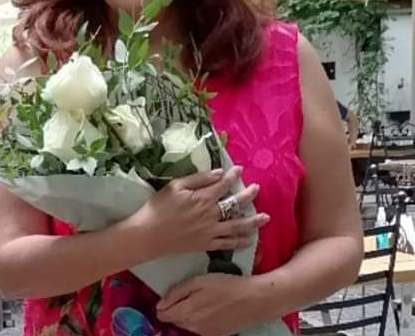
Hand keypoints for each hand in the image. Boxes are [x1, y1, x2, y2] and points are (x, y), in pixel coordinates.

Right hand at [129, 166, 268, 257]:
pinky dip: (239, 242)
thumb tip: (218, 173)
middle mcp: (210, 215)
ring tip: (265, 218)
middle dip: (248, 196)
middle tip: (257, 189)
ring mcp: (210, 231)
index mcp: (203, 198)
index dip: (233, 176)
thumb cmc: (159, 207)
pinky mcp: (206, 245)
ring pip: (236, 226)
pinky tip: (249, 239)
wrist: (149, 234)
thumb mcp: (175, 186)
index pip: (223, 185)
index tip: (240, 169)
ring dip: (252, 221)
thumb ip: (198, 179)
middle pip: (234, 205)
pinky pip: (227, 244)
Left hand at [156, 274, 255, 335]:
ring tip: (200, 299)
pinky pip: (199, 328)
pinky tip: (210, 307)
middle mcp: (193, 327)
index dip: (163, 305)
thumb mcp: (199, 281)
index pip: (163, 316)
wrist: (253, 299)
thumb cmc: (225, 285)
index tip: (169, 296)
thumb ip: (177, 292)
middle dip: (175, 309)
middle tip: (187, 294)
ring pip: (186, 324)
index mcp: (187, 312)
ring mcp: (204, 333)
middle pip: (174, 320)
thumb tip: (160, 304)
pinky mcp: (215, 335)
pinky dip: (199, 319)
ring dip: (187, 314)